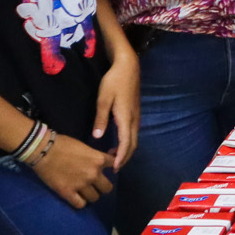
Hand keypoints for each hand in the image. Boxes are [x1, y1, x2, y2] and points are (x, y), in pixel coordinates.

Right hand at [32, 132, 114, 209]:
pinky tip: (76, 198)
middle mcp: (93, 174)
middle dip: (102, 187)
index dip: (113, 168)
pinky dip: (79, 202)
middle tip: (95, 185)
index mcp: (98, 160)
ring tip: (84, 192)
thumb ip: (94, 156)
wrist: (43, 150)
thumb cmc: (62, 144)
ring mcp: (81, 185)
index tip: (109, 169)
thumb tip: (99, 162)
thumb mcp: (85, 147)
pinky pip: (80, 204)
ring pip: (94, 198)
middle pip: (107, 188)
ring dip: (91, 195)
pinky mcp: (67, 192)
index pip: (115, 166)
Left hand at [93, 52, 139, 170]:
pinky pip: (133, 133)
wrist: (128, 66)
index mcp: (126, 118)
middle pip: (133, 144)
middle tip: (114, 168)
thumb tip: (98, 137)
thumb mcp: (103, 99)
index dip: (121, 157)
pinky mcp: (135, 112)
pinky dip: (127, 142)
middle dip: (125, 157)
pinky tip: (117, 142)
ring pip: (134, 139)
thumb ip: (101, 119)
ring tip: (113, 157)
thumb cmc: (114, 81)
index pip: (126, 143)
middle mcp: (134, 120)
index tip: (115, 168)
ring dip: (126, 150)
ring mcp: (136, 116)